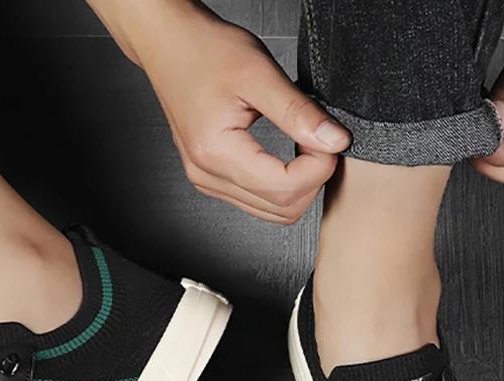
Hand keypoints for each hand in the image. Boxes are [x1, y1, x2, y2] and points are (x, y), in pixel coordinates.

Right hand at [88, 0, 350, 223]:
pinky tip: (287, 158)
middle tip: (319, 141)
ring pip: (271, 211)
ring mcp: (207, 180)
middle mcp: (207, 174)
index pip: (284, 188)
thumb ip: (298, 112)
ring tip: (303, 146)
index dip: (318, 169)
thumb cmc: (204, 50)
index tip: (330, 141)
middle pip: (280, 208)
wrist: (170, 45)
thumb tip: (333, 141)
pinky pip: (257, 201)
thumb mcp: (259, 73)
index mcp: (216, 152)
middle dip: (311, 179)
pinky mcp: (211, 178)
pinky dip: (281, 185)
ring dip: (298, 185)